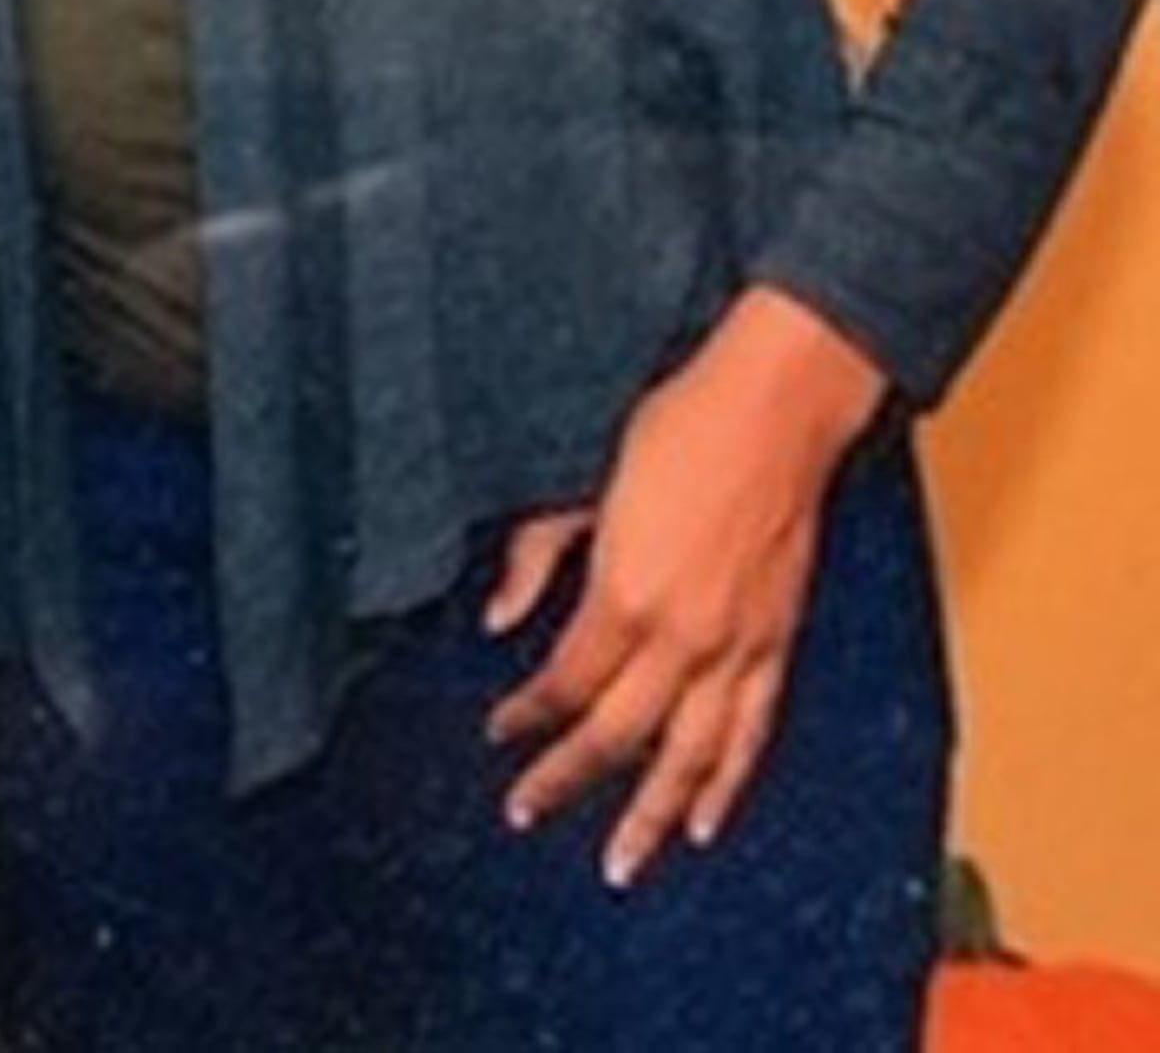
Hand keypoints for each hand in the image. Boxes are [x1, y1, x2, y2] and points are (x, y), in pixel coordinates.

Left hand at [482, 288, 886, 885]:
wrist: (773, 409)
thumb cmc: (674, 432)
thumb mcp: (582, 486)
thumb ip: (535, 555)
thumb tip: (495, 617)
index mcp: (628, 594)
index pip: (567, 683)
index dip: (528, 717)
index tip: (498, 734)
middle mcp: (685, 635)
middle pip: (620, 733)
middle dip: (569, 779)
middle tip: (526, 814)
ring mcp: (738, 644)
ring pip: (692, 755)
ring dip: (652, 813)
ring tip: (623, 863)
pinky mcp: (777, 640)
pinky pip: (753, 730)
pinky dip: (730, 781)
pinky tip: (707, 820)